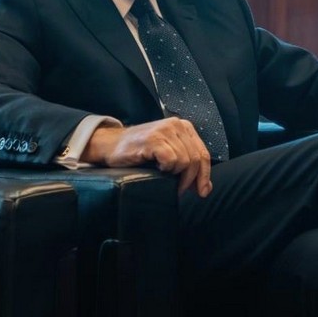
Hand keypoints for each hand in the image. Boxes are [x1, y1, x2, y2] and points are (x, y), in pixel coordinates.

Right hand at [86, 118, 211, 197]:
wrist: (111, 144)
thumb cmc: (139, 151)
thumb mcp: (168, 154)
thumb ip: (186, 166)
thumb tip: (206, 188)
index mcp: (184, 127)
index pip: (203, 153)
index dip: (205, 175)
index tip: (202, 192)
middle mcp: (177, 125)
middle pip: (196, 159)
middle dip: (190, 180)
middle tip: (180, 191)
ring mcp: (165, 130)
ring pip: (185, 161)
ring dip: (176, 175)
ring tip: (165, 177)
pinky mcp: (153, 139)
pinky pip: (171, 160)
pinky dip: (166, 169)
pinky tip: (157, 168)